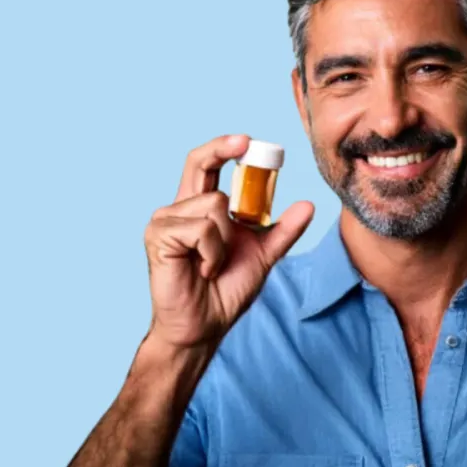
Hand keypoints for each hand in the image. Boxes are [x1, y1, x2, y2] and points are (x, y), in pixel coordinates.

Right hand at [143, 135, 313, 349]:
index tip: (248, 140)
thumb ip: (283, 230)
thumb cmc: (225, 292)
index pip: (206, 164)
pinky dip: (212, 252)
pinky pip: (201, 229)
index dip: (223, 146)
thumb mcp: (263, 255)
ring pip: (214, 204)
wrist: (204, 327)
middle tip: (245, 144)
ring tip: (215, 264)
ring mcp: (165, 221)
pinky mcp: (158, 237)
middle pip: (198, 162)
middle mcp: (179, 208)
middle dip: (223, 150)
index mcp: (200, 208)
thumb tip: (308, 205)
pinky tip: (203, 270)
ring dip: (225, 239)